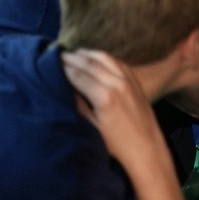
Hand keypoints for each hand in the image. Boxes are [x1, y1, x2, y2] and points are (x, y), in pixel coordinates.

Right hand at [62, 49, 163, 170]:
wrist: (146, 146)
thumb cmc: (116, 143)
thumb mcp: (92, 128)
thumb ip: (79, 106)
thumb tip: (66, 88)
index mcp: (104, 96)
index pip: (78, 75)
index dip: (63, 68)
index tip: (51, 63)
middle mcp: (118, 84)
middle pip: (90, 63)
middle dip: (73, 58)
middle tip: (58, 54)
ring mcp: (129, 80)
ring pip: (105, 58)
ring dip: (88, 53)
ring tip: (74, 53)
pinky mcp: (136, 81)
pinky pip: (118, 62)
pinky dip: (104, 56)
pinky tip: (95, 57)